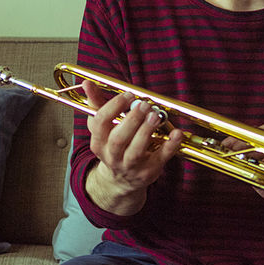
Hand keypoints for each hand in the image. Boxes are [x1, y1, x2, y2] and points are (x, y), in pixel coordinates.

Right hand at [82, 80, 182, 214]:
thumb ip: (97, 104)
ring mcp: (131, 166)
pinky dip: (170, 146)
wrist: (120, 180)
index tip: (128, 95)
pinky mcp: (149, 171)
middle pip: (118, 139)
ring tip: (156, 115)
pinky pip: (160, 158)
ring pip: (136, 151)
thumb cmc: (113, 147)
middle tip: (144, 104)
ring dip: (146, 131)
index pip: (100, 123)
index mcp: (98, 142)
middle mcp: (112, 156)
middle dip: (132, 120)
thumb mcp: (102, 128)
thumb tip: (87, 83)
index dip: (114, 107)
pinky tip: (176, 133)